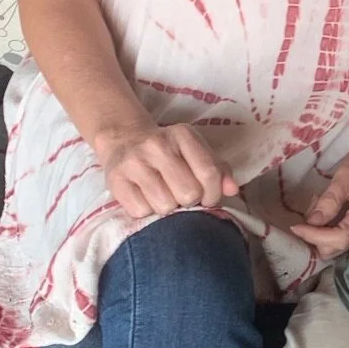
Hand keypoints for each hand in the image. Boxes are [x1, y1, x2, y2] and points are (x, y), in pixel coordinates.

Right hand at [97, 121, 238, 220]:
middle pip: (188, 193)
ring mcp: (134, 162)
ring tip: (164, 196)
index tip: (208, 198)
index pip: (209, 173)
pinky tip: (146, 197)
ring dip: (168, 208)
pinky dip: (147, 211)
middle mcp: (157, 145)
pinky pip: (141, 212)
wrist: (125, 141)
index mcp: (183, 135)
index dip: (213, 194)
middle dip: (190, 201)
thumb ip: (218, 169)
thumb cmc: (169, 152)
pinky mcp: (116, 180)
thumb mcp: (196, 151)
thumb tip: (233, 190)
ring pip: (165, 206)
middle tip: (182, 196)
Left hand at [290, 123, 348, 257]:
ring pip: (335, 242)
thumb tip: (311, 222)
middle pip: (335, 247)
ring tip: (318, 201)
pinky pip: (338, 233)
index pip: (338, 238)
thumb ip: (331, 199)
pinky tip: (325, 205)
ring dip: (319, 230)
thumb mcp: (347, 174)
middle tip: (309, 210)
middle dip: (315, 235)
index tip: (295, 226)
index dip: (314, 236)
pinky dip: (326, 225)